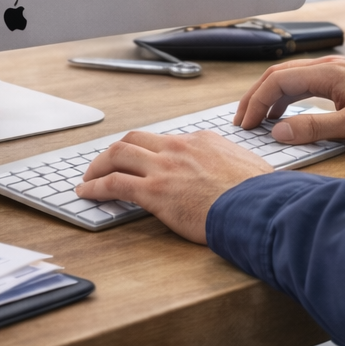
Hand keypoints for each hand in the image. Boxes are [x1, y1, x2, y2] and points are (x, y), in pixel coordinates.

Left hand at [76, 130, 270, 243]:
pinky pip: (114, 182)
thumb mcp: (245, 167)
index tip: (138, 162)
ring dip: (98, 165)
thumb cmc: (258, 194)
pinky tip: (86, 192)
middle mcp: (178, 148)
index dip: (145, 152)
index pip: (163, 140)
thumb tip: (229, 175)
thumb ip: (227, 165)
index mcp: (200, 140)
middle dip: (114, 151)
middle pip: (134, 139)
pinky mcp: (155, 191)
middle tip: (104, 165)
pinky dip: (95, 186)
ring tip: (88, 178)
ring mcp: (164, 167)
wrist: (258, 206)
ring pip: (118, 154)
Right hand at [235, 55, 344, 145]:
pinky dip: (288, 96)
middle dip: (256, 98)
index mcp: (327, 73)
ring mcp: (335, 70)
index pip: (277, 82)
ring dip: (271, 97)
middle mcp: (328, 66)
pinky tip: (288, 113)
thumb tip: (279, 131)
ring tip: (260, 120)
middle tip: (242, 121)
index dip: (256, 103)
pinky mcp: (343, 78)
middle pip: (278, 76)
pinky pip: (305, 82)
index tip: (245, 124)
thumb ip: (315, 128)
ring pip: (291, 78)